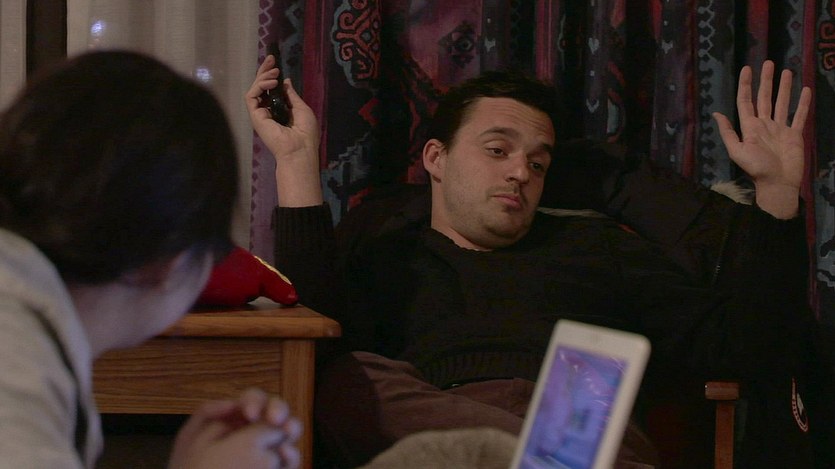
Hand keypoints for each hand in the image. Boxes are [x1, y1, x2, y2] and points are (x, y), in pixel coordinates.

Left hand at [169, 388, 301, 468]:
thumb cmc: (191, 466)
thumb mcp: (191, 436)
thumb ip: (207, 413)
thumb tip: (232, 403)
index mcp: (238, 417)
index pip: (254, 399)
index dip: (255, 401)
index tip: (250, 413)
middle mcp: (257, 429)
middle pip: (276, 410)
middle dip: (278, 410)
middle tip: (275, 418)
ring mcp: (269, 448)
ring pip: (288, 431)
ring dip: (291, 426)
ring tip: (288, 430)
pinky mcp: (277, 467)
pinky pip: (292, 458)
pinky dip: (293, 454)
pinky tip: (285, 453)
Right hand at [245, 54, 322, 206]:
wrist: (299, 149)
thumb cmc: (305, 133)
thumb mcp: (301, 109)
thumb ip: (291, 95)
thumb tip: (285, 82)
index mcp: (280, 110)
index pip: (271, 89)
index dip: (271, 76)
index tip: (276, 64)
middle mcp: (268, 110)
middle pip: (261, 87)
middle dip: (264, 71)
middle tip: (271, 59)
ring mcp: (260, 113)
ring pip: (255, 89)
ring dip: (263, 77)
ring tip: (274, 73)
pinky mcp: (255, 115)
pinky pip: (251, 96)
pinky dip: (259, 86)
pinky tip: (270, 83)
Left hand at [713, 60, 810, 218]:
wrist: (777, 183)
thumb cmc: (756, 169)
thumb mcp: (737, 151)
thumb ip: (728, 132)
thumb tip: (716, 114)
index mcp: (750, 127)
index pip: (746, 100)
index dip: (745, 85)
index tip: (746, 69)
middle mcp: (765, 124)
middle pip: (765, 97)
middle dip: (765, 80)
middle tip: (768, 63)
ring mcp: (780, 129)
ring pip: (782, 103)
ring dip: (784, 87)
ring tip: (787, 71)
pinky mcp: (794, 134)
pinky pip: (799, 115)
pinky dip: (802, 103)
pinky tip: (805, 90)